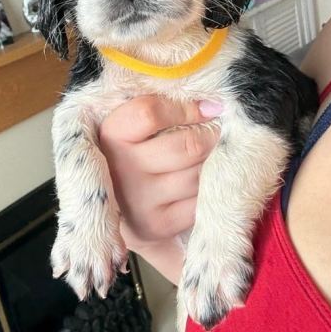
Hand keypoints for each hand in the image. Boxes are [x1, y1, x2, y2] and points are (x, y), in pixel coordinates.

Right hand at [99, 95, 220, 255]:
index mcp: (111, 134)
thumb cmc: (131, 153)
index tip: (208, 108)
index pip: (152, 112)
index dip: (187, 108)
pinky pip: (201, 202)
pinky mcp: (157, 225)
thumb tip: (212, 106)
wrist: (115, 206)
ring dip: (213, 165)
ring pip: (200, 174)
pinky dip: (208, 191)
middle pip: (189, 145)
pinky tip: (203, 185)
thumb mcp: (133, 125)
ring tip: (210, 159)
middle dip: (212, 137)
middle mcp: (121, 169)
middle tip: (219, 135)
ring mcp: (139, 200)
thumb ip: (161, 109)